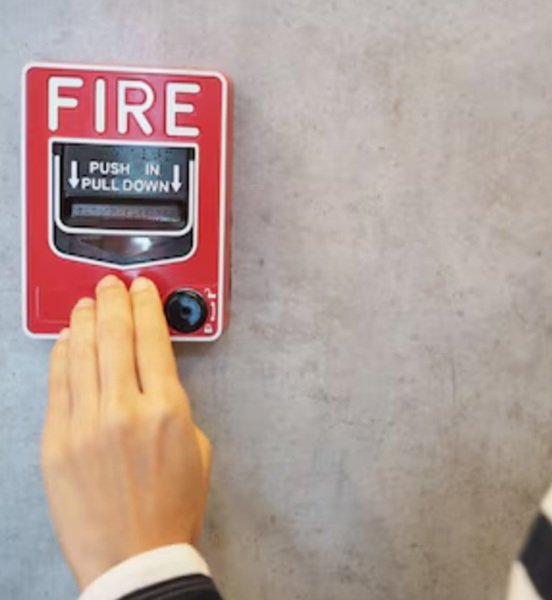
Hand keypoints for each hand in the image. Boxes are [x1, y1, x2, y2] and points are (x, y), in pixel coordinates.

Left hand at [41, 275, 212, 589]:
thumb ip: (176, 407)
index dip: (147, 307)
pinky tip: (66, 342)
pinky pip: (57, 385)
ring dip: (84, 321)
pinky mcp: (57, 442)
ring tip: (87, 303)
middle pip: (114, 336)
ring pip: (81, 353)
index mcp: (168, 410)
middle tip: (112, 286)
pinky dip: (61, 356)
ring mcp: (86, 425)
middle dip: (113, 302)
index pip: (153, 340)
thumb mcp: (197, 450)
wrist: (135, 557)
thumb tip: (154, 380)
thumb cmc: (170, 511)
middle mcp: (125, 410)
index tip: (143, 291)